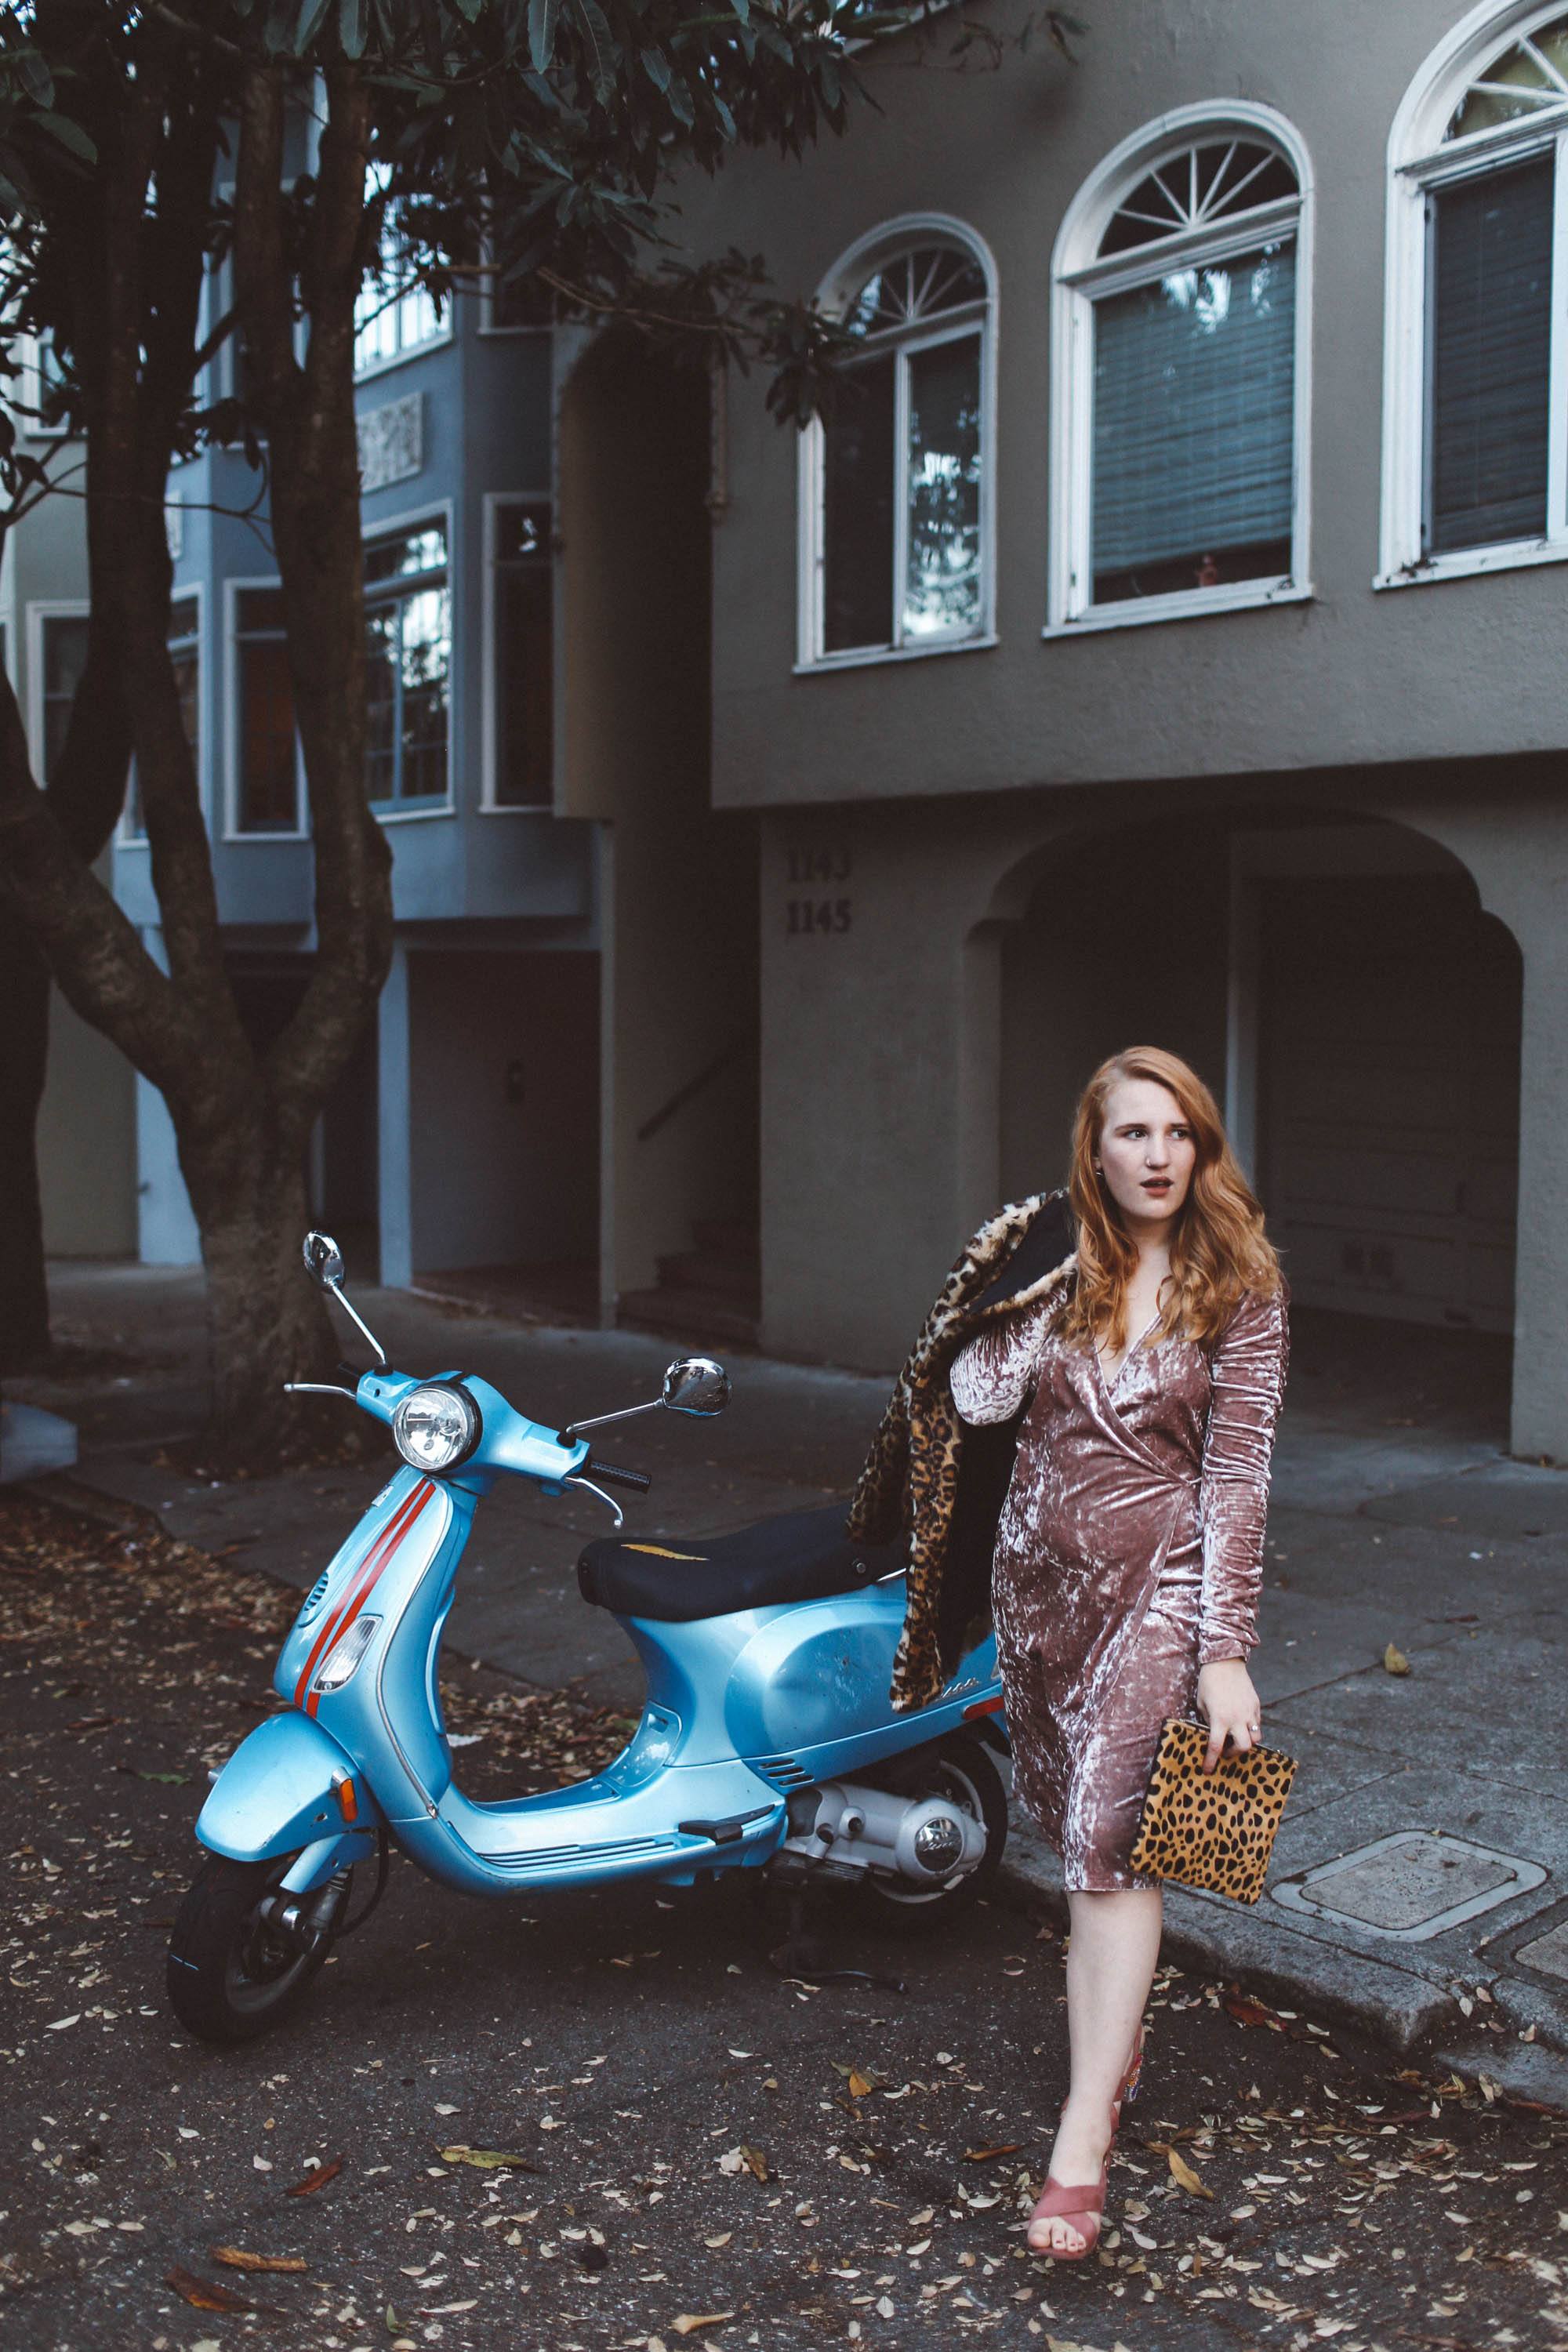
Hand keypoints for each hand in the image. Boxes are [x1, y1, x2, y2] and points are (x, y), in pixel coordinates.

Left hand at [1195, 1659, 1261, 1773]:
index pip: (1215, 1747)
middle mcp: (1237, 1718)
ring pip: (1256, 1737)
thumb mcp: (1202, 1704)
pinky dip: (1249, 1727)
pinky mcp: (1256, 1705)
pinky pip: (1256, 1723)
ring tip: (1235, 1737)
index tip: (1207, 1770)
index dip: (1211, 1761)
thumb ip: (1208, 1722)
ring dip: (1246, 1742)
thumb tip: (1212, 1736)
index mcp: (1219, 1718)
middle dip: (1235, 1754)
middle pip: (1244, 1747)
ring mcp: (1249, 1711)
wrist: (1224, 1661)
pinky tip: (1240, 1722)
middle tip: (1226, 1751)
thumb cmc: (1208, 1683)